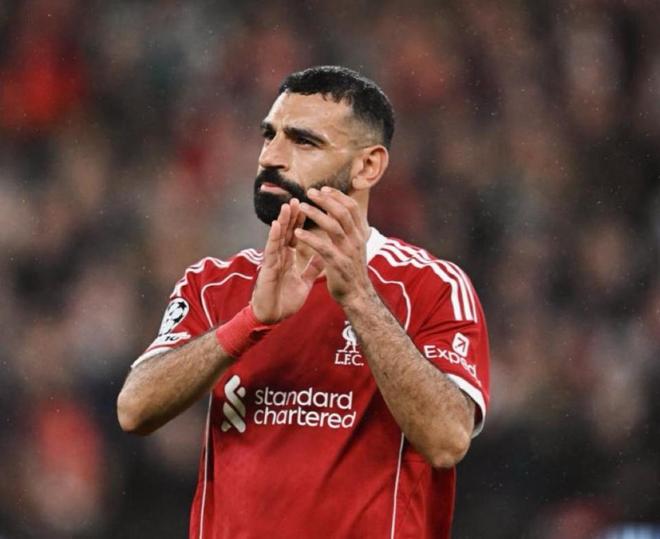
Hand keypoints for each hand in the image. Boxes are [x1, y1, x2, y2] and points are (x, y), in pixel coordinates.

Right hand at [251, 199, 324, 323]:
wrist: (272, 318)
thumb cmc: (284, 301)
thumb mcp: (303, 282)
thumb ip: (311, 268)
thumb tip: (323, 256)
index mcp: (287, 258)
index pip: (294, 236)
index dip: (300, 222)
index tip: (308, 207)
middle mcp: (278, 257)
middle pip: (286, 232)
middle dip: (292, 216)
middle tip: (298, 199)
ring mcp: (272, 261)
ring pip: (278, 237)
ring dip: (283, 221)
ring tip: (288, 206)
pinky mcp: (267, 269)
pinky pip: (271, 251)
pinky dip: (274, 237)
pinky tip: (277, 225)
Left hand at [295, 187, 372, 303]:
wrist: (357, 295)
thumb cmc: (351, 270)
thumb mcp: (354, 246)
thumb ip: (348, 230)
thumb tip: (339, 211)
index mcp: (360, 234)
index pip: (352, 207)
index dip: (338, 196)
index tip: (324, 189)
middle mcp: (356, 240)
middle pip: (343, 212)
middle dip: (326, 200)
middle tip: (309, 192)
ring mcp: (348, 251)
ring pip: (333, 226)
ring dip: (316, 214)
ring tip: (301, 207)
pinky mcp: (338, 264)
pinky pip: (323, 247)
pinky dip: (310, 238)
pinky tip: (298, 233)